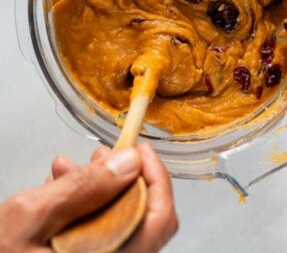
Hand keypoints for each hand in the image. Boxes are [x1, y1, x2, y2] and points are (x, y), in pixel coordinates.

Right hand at [0, 143, 177, 251]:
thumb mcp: (31, 217)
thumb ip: (83, 188)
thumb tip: (128, 162)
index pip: (160, 220)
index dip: (157, 177)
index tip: (140, 150)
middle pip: (142, 216)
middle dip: (120, 177)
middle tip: (101, 155)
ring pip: (119, 220)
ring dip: (98, 188)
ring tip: (67, 169)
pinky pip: (99, 230)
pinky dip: (85, 206)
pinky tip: (59, 190)